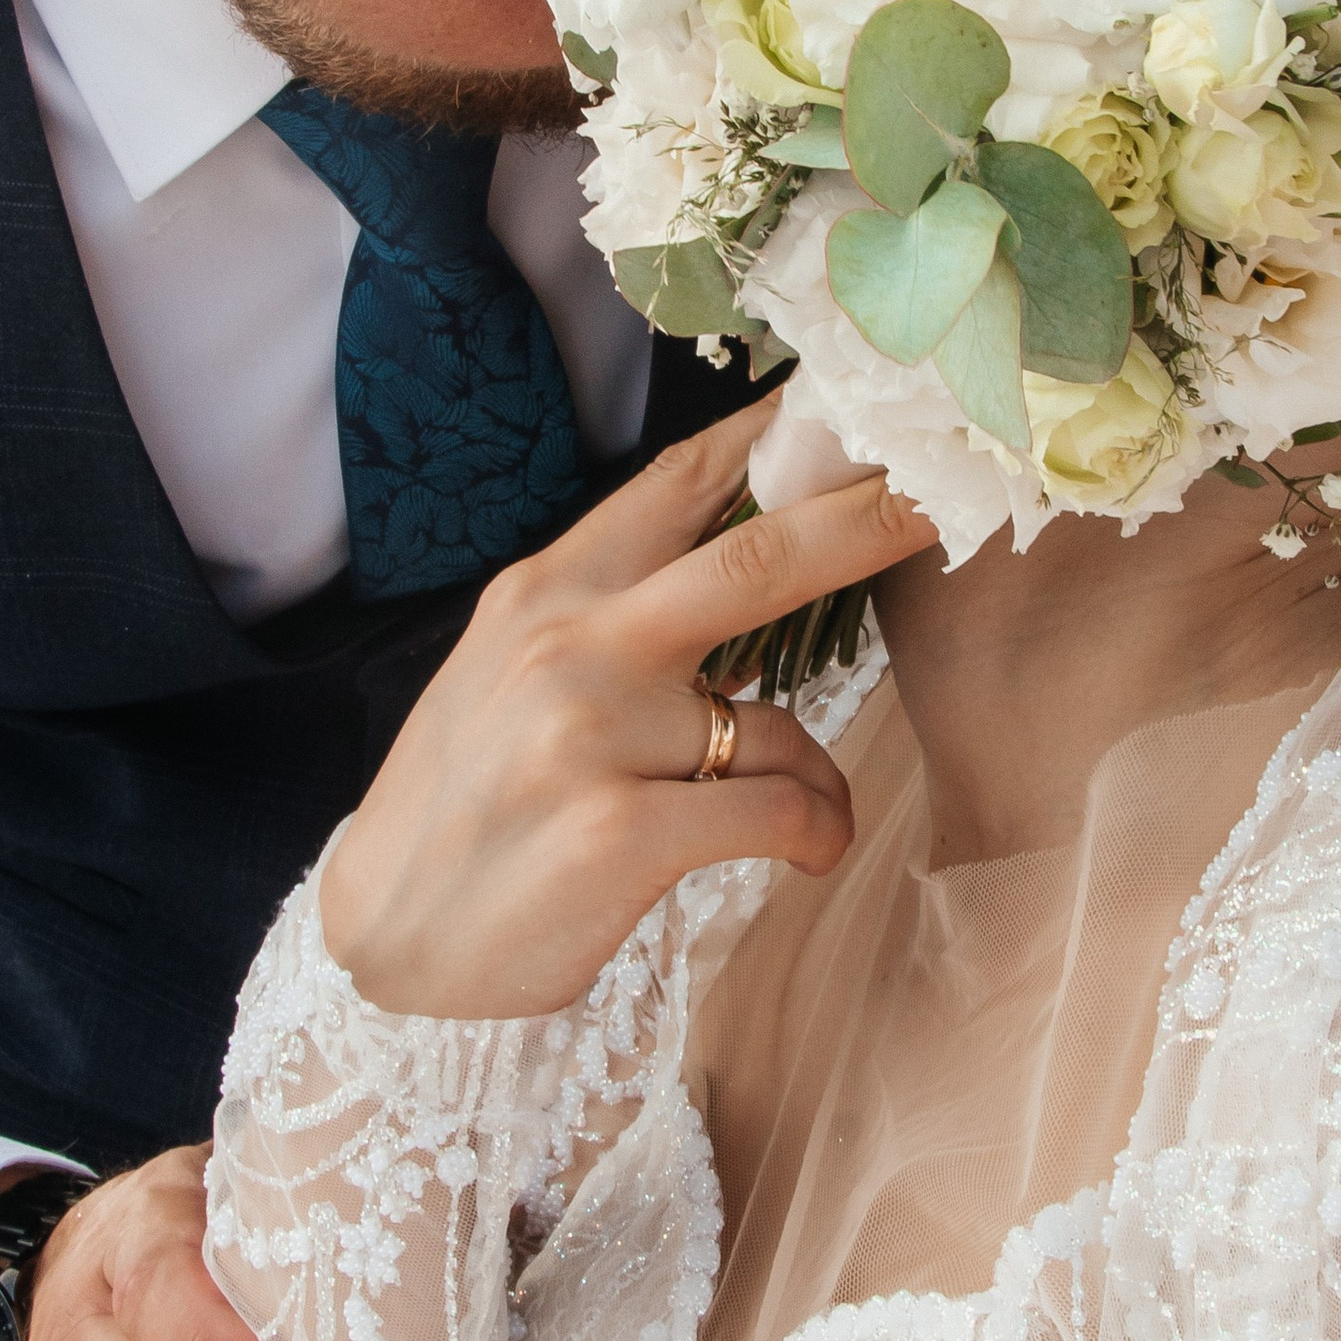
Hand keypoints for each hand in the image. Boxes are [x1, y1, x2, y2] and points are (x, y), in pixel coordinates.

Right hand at [317, 401, 933, 1025]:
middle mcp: (569, 645)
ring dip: (818, 776)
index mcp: (547, 592)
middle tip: (953, 490)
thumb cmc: (473, 806)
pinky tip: (802, 854)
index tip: (862, 398)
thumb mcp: (518, 673)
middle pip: (758, 555)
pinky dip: (815, 833)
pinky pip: (781, 811)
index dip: (781, 433)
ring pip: (786, 724)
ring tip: (794, 816)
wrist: (386, 943)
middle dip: (872, 516)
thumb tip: (749, 559)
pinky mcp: (620, 833)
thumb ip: (617, 612)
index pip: (681, 482)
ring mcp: (592, 737)